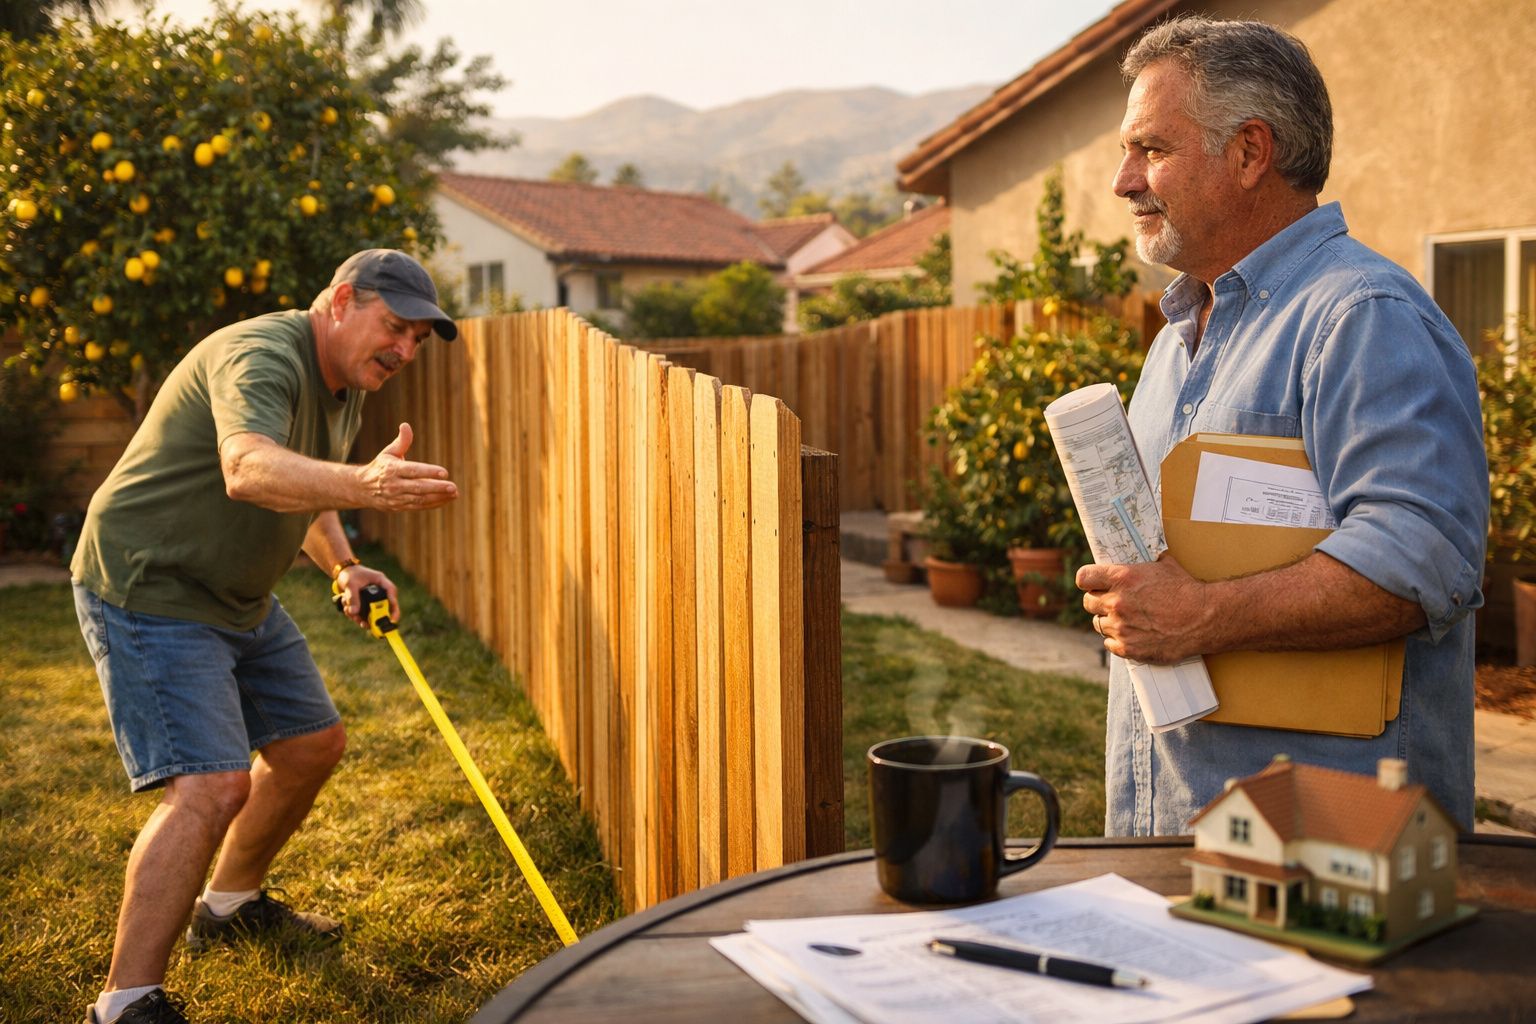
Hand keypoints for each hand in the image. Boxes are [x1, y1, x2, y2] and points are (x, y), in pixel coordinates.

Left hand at [335, 564, 400, 627]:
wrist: (342, 573)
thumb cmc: (349, 574)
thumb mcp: (350, 584)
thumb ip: (352, 598)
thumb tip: (354, 612)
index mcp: (380, 581)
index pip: (391, 591)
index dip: (394, 605)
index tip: (393, 619)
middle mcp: (379, 591)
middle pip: (384, 607)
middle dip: (374, 617)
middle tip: (365, 624)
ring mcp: (373, 598)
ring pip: (372, 613)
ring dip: (361, 617)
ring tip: (349, 612)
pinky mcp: (366, 604)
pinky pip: (364, 614)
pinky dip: (355, 615)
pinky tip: (346, 609)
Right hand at [359, 423, 457, 511]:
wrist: (362, 489)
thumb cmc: (380, 467)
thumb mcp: (389, 452)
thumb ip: (401, 441)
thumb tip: (406, 425)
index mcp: (392, 469)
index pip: (413, 470)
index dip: (429, 472)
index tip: (445, 472)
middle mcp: (393, 485)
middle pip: (418, 487)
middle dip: (437, 488)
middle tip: (453, 487)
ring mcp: (396, 498)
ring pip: (420, 499)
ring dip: (438, 497)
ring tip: (454, 493)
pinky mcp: (399, 507)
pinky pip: (418, 506)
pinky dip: (433, 504)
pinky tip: (446, 499)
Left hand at [1077, 553, 1208, 663]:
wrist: (1204, 618)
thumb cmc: (1187, 590)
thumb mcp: (1165, 565)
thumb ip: (1147, 562)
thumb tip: (1147, 556)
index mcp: (1121, 578)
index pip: (1083, 578)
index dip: (1087, 581)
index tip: (1091, 584)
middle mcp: (1116, 602)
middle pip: (1088, 602)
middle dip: (1098, 601)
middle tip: (1111, 603)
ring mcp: (1120, 627)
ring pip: (1098, 624)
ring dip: (1109, 622)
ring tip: (1126, 620)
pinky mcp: (1128, 648)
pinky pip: (1109, 644)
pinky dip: (1117, 641)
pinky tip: (1130, 635)